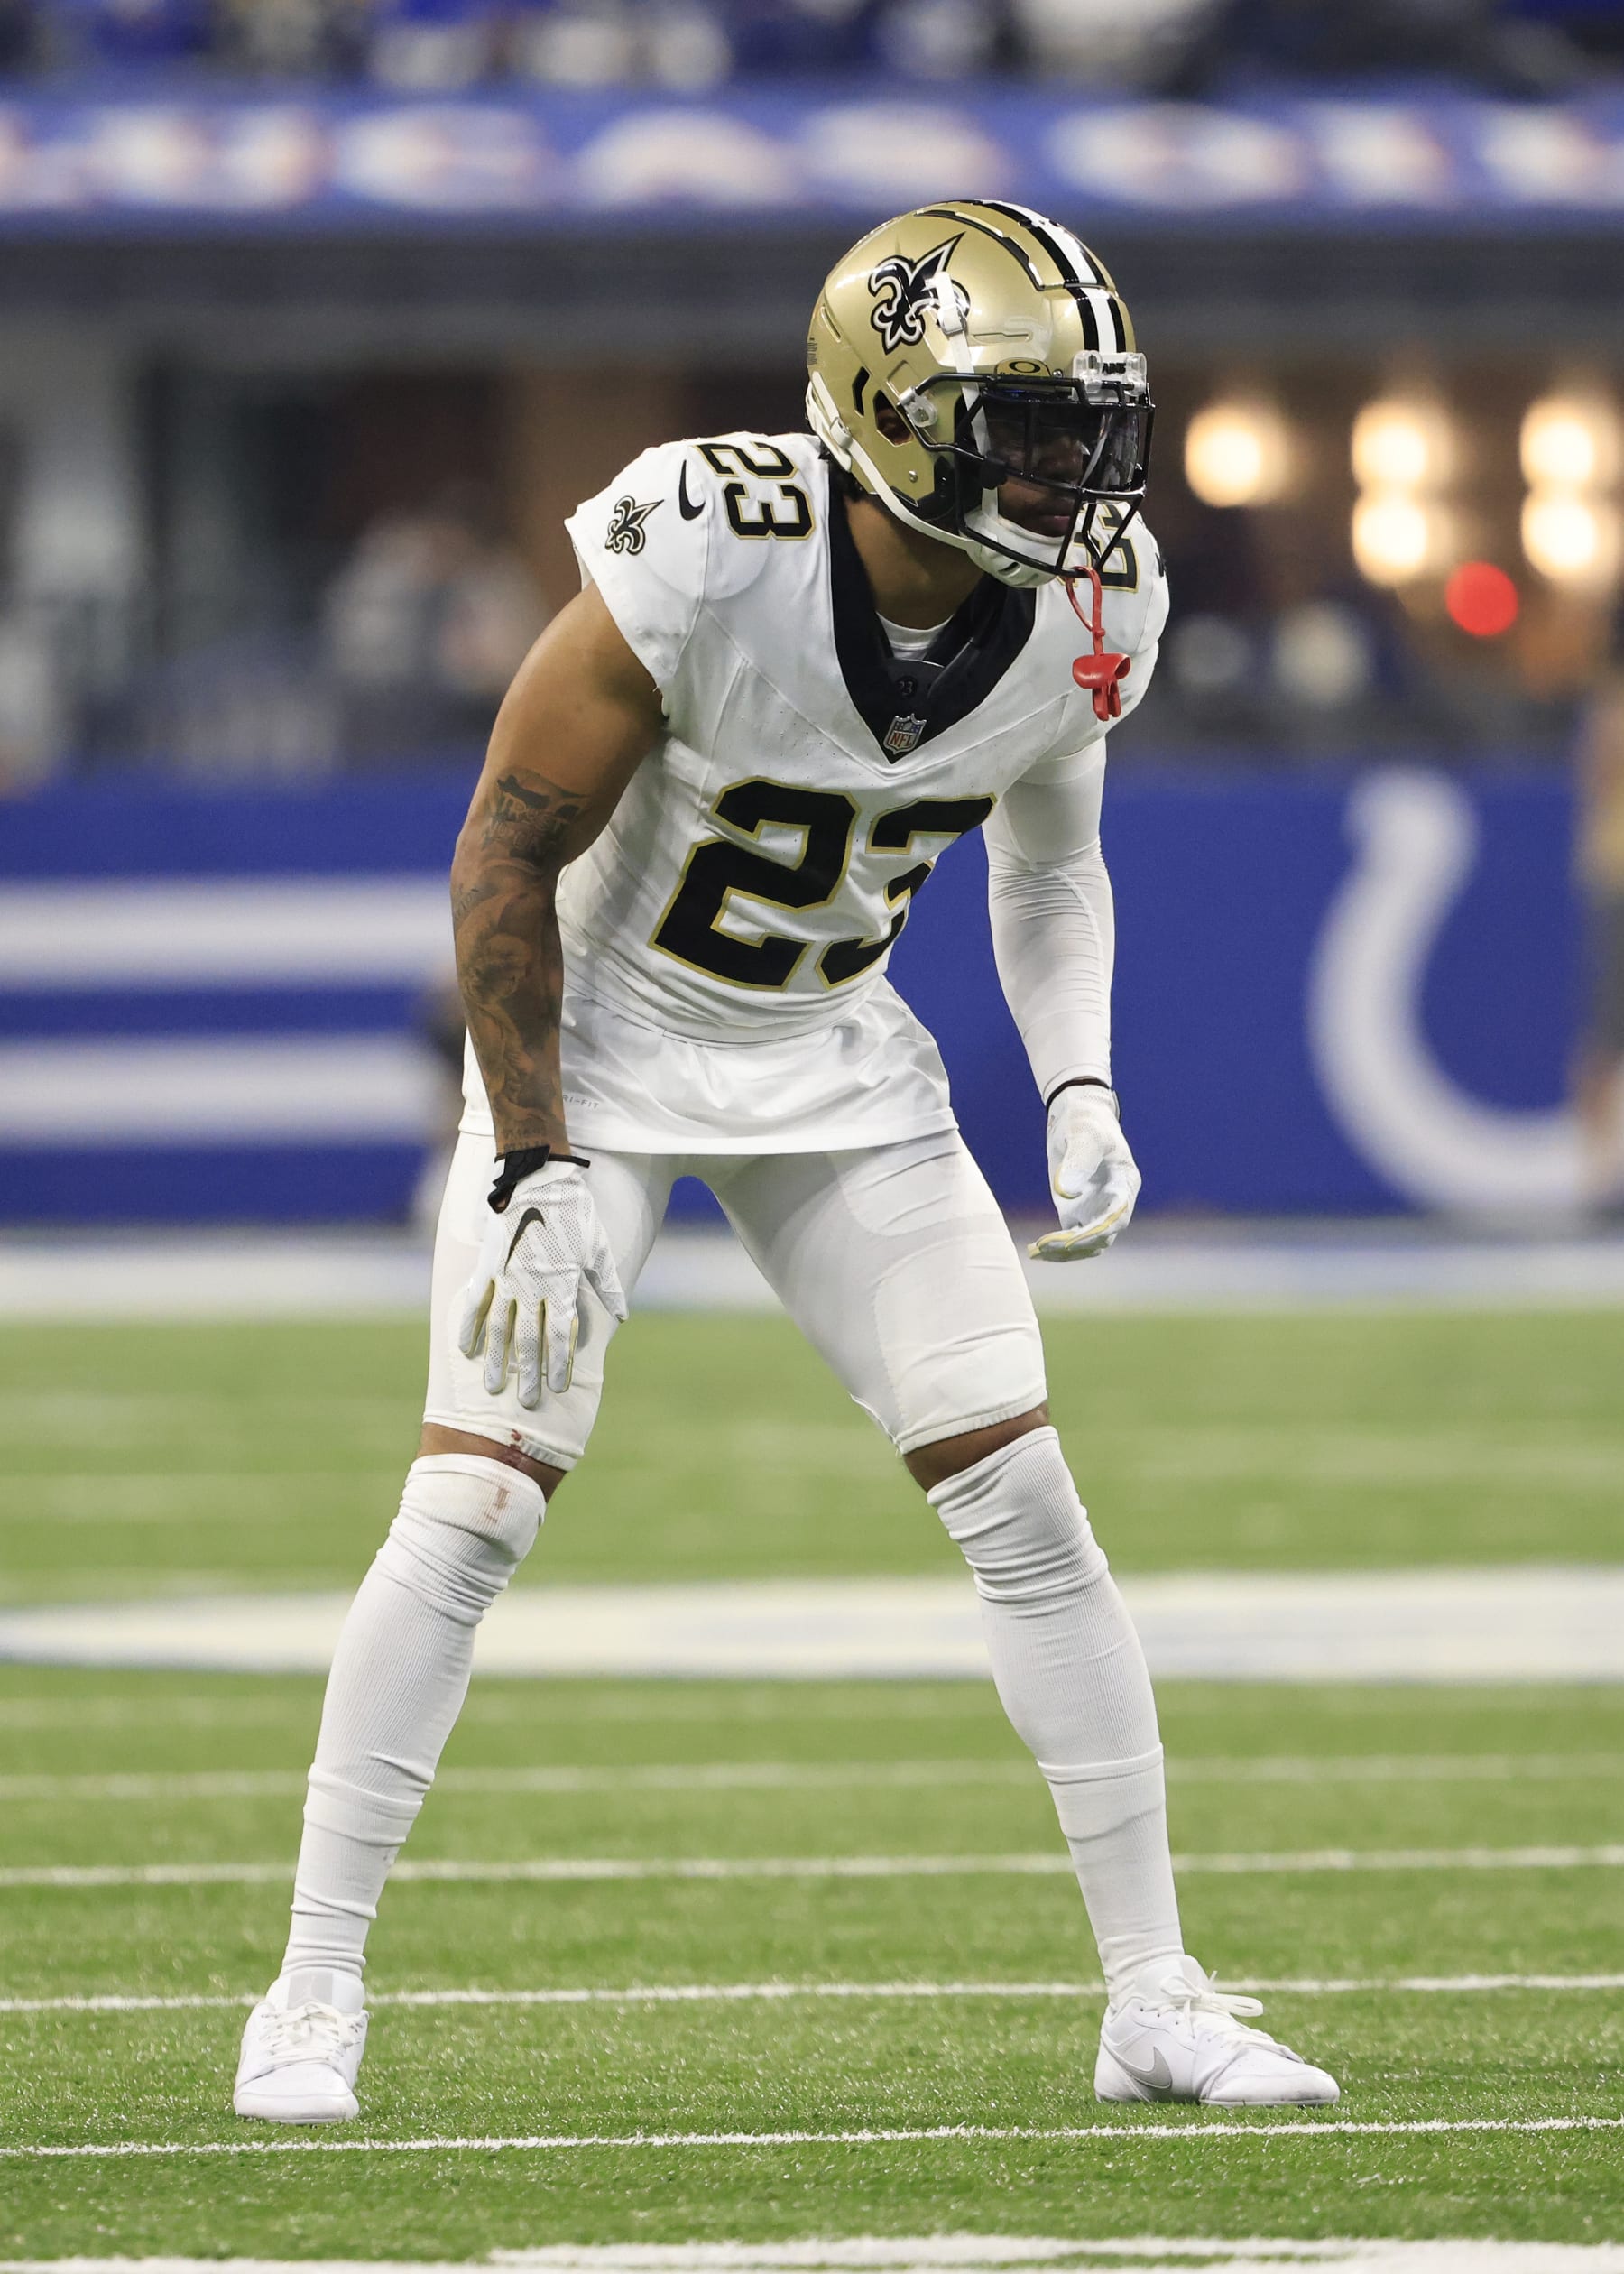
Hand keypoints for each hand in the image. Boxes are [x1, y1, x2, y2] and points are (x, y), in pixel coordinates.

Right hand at [456, 1161, 627, 1406]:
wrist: (539, 1178)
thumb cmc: (575, 1213)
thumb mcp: (599, 1249)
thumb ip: (609, 1286)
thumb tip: (622, 1316)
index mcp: (562, 1285)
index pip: (561, 1336)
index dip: (559, 1364)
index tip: (558, 1387)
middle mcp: (533, 1287)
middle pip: (529, 1341)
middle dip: (528, 1374)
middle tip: (526, 1403)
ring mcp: (506, 1277)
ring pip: (499, 1329)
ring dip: (497, 1361)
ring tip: (493, 1387)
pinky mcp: (487, 1265)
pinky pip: (474, 1302)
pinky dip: (468, 1327)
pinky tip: (465, 1349)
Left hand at [1028, 1085, 1139, 1262]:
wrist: (1076, 1116)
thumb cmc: (1087, 1122)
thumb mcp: (1085, 1135)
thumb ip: (1078, 1161)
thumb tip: (1065, 1192)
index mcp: (1124, 1184)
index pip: (1117, 1216)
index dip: (1097, 1231)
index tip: (1073, 1238)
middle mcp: (1113, 1203)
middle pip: (1102, 1237)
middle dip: (1076, 1245)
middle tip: (1045, 1244)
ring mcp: (1094, 1210)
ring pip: (1086, 1245)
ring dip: (1064, 1252)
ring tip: (1036, 1251)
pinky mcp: (1074, 1212)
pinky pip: (1068, 1238)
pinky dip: (1054, 1247)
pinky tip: (1034, 1250)